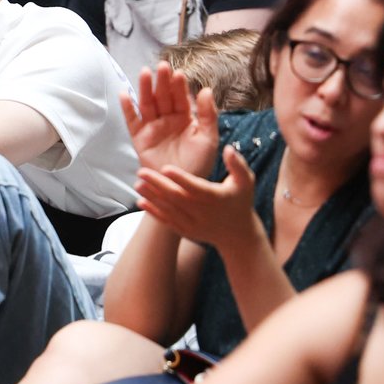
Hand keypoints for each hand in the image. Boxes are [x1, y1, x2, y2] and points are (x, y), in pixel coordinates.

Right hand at [120, 63, 219, 178]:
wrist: (181, 187)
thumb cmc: (199, 164)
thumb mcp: (208, 138)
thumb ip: (209, 115)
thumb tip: (206, 90)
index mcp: (186, 118)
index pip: (181, 98)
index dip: (179, 86)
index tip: (178, 73)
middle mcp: (169, 120)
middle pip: (163, 97)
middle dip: (162, 82)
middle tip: (162, 67)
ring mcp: (153, 128)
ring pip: (147, 104)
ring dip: (144, 89)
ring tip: (144, 73)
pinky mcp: (140, 138)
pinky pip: (132, 121)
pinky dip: (127, 108)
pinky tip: (124, 94)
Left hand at [136, 145, 259, 252]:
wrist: (237, 234)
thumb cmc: (241, 202)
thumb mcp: (246, 181)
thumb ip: (238, 164)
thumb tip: (228, 149)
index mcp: (215, 197)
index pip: (195, 187)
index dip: (180, 178)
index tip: (166, 168)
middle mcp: (202, 212)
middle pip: (176, 197)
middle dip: (157, 184)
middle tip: (141, 171)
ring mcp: (192, 223)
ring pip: (168, 209)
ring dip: (152, 197)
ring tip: (138, 184)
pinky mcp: (185, 230)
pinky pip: (166, 221)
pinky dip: (153, 212)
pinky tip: (141, 202)